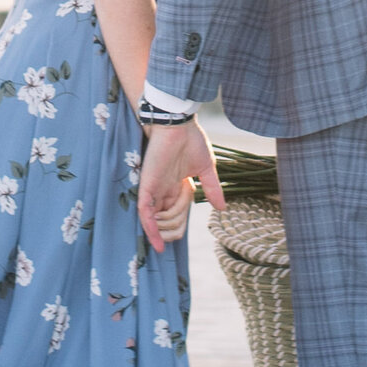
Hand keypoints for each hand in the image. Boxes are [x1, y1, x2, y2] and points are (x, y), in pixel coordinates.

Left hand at [138, 121, 223, 252]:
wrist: (178, 123)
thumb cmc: (191, 140)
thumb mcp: (206, 168)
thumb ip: (212, 188)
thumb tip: (222, 208)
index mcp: (174, 189)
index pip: (173, 218)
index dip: (179, 227)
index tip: (185, 224)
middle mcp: (162, 192)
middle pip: (167, 224)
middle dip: (176, 226)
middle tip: (185, 203)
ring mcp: (153, 190)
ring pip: (156, 223)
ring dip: (168, 227)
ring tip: (175, 208)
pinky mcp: (147, 186)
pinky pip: (144, 214)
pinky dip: (150, 230)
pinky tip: (157, 243)